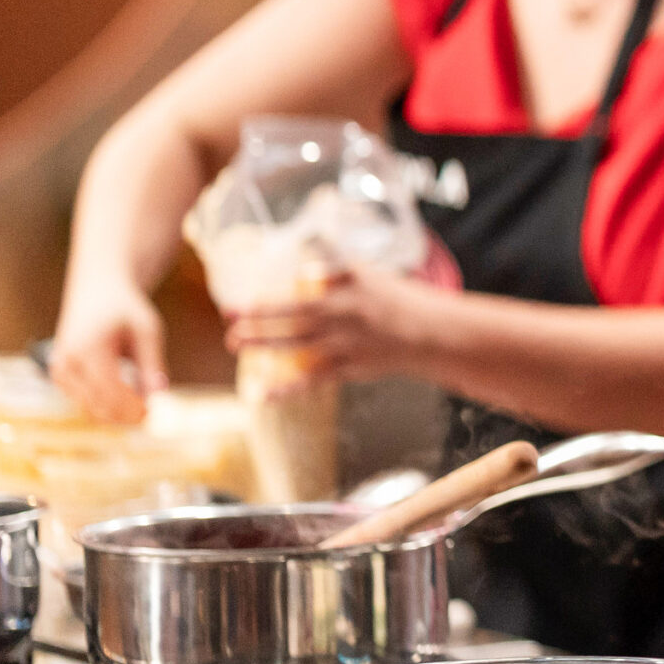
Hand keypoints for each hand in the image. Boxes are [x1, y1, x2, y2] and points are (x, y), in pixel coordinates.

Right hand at [50, 278, 166, 422]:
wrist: (97, 290)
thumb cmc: (126, 309)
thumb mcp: (147, 331)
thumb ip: (152, 364)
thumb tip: (161, 396)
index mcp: (88, 348)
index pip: (111, 391)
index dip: (133, 408)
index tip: (155, 414)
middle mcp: (68, 362)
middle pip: (98, 405)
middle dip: (126, 416)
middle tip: (151, 417)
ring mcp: (59, 370)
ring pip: (89, 408)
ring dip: (116, 414)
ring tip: (143, 410)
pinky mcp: (59, 376)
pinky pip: (83, 402)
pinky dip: (104, 406)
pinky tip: (126, 399)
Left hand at [224, 265, 440, 385]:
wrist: (433, 335)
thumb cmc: (401, 301)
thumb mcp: (371, 275)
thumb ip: (335, 270)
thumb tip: (304, 269)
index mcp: (346, 293)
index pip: (298, 296)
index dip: (267, 303)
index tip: (240, 303)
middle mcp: (343, 319)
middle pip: (293, 321)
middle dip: (258, 324)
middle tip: (230, 326)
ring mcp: (346, 346)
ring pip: (298, 348)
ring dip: (265, 347)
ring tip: (236, 346)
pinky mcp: (351, 370)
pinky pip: (313, 380)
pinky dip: (287, 388)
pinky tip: (263, 394)